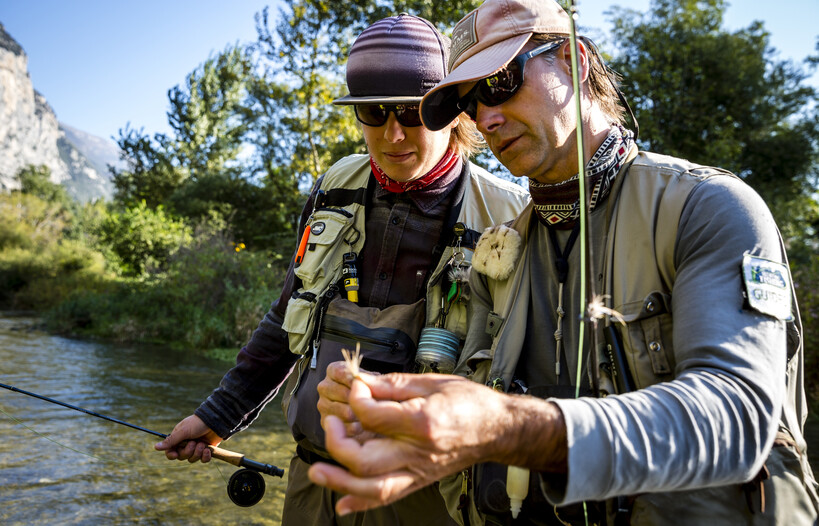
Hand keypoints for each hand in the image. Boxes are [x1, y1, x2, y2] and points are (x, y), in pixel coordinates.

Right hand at [154, 414, 223, 462]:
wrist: (217, 421)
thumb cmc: (198, 423)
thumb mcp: (184, 431)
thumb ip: (171, 440)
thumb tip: (155, 447)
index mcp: (179, 438)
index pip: (170, 451)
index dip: (171, 455)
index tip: (175, 454)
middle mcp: (186, 444)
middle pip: (181, 457)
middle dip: (188, 451)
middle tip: (194, 442)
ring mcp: (196, 447)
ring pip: (192, 459)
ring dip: (197, 453)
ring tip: (202, 444)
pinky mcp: (206, 450)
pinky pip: (203, 460)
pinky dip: (205, 456)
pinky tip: (208, 450)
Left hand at [308, 373, 512, 514]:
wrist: (496, 429)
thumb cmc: (470, 403)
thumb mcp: (433, 383)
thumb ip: (392, 385)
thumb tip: (360, 382)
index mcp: (423, 421)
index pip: (374, 416)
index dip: (357, 400)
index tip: (356, 388)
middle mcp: (418, 452)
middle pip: (366, 461)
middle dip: (337, 445)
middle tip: (331, 423)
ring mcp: (418, 471)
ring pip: (372, 488)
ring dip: (340, 482)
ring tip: (317, 471)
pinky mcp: (418, 481)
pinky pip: (386, 498)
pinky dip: (361, 504)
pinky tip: (341, 505)